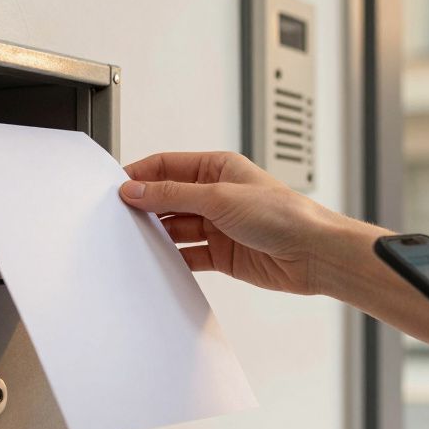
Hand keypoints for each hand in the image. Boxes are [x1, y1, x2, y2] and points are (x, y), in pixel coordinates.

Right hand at [120, 151, 356, 294]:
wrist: (313, 253)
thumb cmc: (283, 214)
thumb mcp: (220, 196)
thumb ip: (173, 195)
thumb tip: (136, 189)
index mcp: (218, 168)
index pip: (168, 166)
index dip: (141, 175)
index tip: (116, 189)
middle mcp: (216, 195)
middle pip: (169, 198)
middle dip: (145, 207)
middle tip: (118, 217)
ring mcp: (219, 225)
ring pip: (176, 228)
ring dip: (157, 234)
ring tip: (135, 241)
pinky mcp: (223, 254)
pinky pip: (189, 255)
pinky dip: (173, 259)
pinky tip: (158, 262)